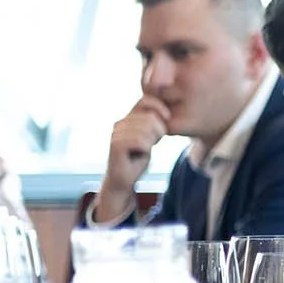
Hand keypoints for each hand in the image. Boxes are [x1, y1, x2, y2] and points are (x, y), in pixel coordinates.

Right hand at [96, 95, 169, 219]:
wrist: (123, 181)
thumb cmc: (138, 161)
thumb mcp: (150, 139)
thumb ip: (153, 125)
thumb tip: (167, 111)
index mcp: (128, 119)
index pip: (145, 101)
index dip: (160, 108)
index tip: (167, 120)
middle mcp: (120, 123)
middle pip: (150, 116)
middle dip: (159, 131)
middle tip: (153, 143)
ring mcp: (116, 133)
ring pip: (147, 128)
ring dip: (152, 141)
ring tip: (145, 149)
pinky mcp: (116, 144)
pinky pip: (141, 141)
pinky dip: (146, 149)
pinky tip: (140, 154)